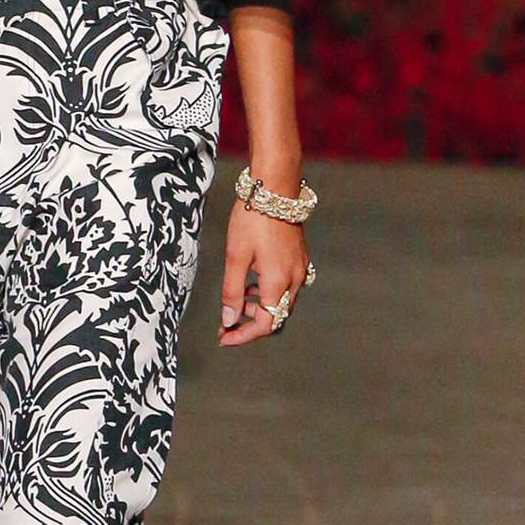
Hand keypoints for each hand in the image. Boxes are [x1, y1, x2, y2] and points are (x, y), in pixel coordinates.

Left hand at [219, 203, 308, 346]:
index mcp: (278, 282)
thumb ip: (232, 291)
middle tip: (227, 321)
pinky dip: (269, 292)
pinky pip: (286, 286)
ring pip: (282, 302)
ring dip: (260, 307)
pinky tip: (253, 282)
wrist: (275, 188)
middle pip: (276, 316)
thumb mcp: (235, 256)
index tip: (224, 336)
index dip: (244, 335)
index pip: (266, 323)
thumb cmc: (252, 219)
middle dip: (251, 322)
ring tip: (238, 299)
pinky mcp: (299, 258)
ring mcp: (300, 268)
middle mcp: (294, 279)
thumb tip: (229, 319)